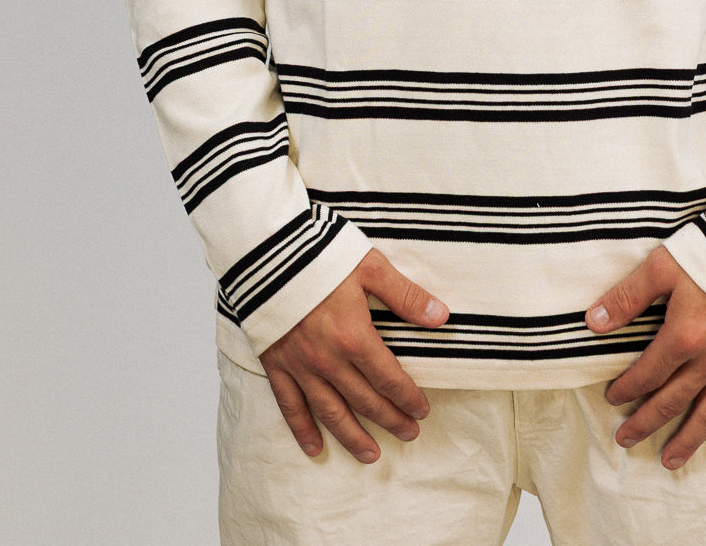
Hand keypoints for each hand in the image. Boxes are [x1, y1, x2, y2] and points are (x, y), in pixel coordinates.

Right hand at [259, 248, 448, 463]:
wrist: (266, 251)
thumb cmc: (319, 253)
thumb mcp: (370, 266)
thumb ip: (405, 295)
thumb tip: (440, 316)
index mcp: (354, 337)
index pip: (388, 378)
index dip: (407, 398)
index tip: (422, 411)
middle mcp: (328, 360)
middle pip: (364, 400)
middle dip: (390, 419)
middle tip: (409, 434)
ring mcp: (300, 365)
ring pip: (331, 412)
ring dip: (353, 436)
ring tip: (371, 455)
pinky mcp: (276, 363)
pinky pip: (290, 405)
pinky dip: (303, 430)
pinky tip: (314, 448)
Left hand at [586, 245, 705, 468]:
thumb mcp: (661, 267)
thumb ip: (627, 298)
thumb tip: (594, 322)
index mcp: (683, 337)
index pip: (648, 373)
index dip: (627, 389)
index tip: (613, 400)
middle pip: (674, 400)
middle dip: (647, 422)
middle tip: (626, 440)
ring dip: (688, 438)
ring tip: (670, 460)